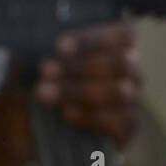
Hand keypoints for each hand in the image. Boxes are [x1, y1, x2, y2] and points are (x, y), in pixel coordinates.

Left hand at [34, 22, 140, 149]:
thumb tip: (33, 54)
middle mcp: (131, 70)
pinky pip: (119, 122)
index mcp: (119, 45)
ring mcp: (132, 99)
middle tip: (46, 71)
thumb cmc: (43, 86)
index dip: (92, 41)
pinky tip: (67, 113)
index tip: (59, 48)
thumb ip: (41, 55)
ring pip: (119, 91)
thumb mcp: (38, 66)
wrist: (37, 130)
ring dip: (80, 91)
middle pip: (119, 63)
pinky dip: (90, 116)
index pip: (123, 35)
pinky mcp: (128, 127)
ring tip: (46, 94)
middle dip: (80, 67)